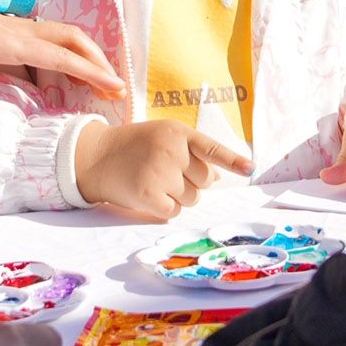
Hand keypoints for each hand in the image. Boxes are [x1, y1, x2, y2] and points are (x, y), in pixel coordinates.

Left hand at [0, 0, 124, 137]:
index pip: (60, 56)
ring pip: (63, 34)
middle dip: (99, 61)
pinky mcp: (4, 26)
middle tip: (117, 87)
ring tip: (101, 79)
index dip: (91, 72)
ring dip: (87, 54)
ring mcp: (12, 25)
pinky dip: (68, 50)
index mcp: (5, 41)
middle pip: (72, 38)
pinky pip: (47, 36)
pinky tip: (67, 67)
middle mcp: (16, 29)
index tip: (115, 86)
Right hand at [75, 121, 250, 220]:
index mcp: (178, 133)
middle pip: (205, 181)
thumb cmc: (133, 147)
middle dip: (192, 182)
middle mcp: (171, 151)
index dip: (233, 161)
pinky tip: (148, 195)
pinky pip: (174, 211)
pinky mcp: (149, 195)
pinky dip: (164, 208)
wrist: (95, 157)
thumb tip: (218, 175)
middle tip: (166, 173)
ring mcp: (160, 173)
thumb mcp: (163, 137)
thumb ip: (190, 151)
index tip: (250, 169)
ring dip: (178, 196)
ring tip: (154, 181)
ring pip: (191, 198)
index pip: (212, 149)